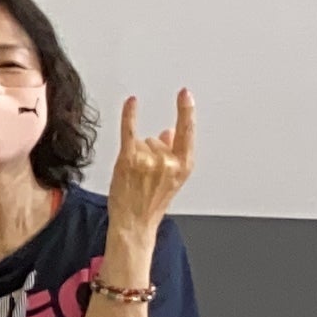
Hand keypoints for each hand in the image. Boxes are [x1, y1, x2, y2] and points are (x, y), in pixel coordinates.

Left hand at [104, 89, 196, 244]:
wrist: (133, 223)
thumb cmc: (150, 203)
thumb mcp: (171, 180)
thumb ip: (172, 153)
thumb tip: (169, 131)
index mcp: (184, 165)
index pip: (187, 132)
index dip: (186, 111)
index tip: (184, 93)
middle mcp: (169, 161)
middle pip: (156, 139)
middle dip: (149, 153)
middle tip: (144, 176)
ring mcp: (149, 160)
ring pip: (142, 142)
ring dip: (136, 155)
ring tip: (134, 177)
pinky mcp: (129, 159)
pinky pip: (130, 131)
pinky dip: (130, 115)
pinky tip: (132, 103)